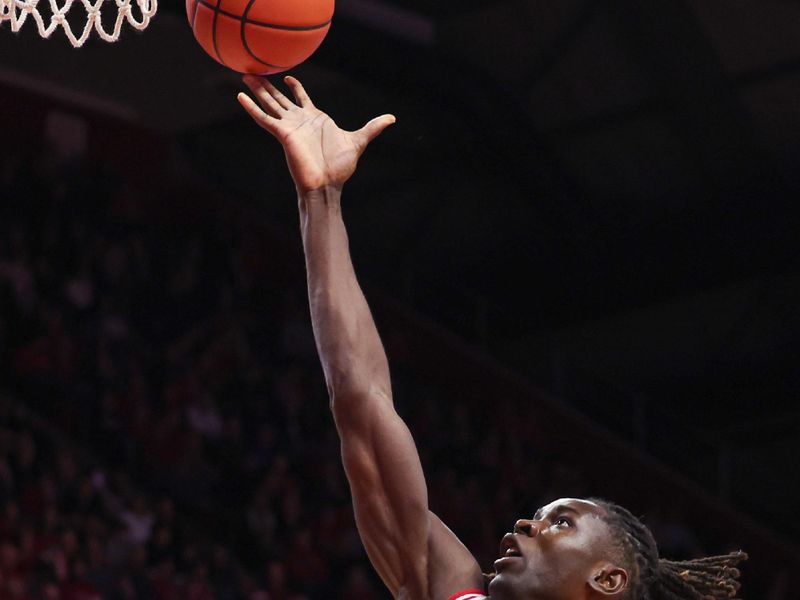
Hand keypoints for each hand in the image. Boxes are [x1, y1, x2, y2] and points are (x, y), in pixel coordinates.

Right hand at [238, 75, 395, 193]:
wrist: (328, 184)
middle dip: (268, 85)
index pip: (301, 99)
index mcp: (314, 120)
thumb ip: (373, 128)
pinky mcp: (282, 134)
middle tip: (255, 70)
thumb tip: (392, 119)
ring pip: (269, 104)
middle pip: (280, 98)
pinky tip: (240, 96)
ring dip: (257, 90)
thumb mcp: (359, 140)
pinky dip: (251, 108)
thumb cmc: (340, 167)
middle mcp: (299, 121)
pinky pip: (263, 119)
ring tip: (244, 75)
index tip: (288, 77)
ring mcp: (289, 127)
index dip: (295, 87)